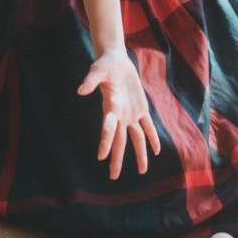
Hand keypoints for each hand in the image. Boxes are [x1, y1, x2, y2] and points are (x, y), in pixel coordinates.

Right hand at [77, 48, 159, 178]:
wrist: (116, 60)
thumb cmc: (105, 65)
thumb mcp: (98, 69)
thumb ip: (90, 80)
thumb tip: (81, 90)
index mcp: (110, 107)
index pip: (107, 127)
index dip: (104, 141)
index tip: (101, 157)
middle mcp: (120, 115)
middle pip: (119, 140)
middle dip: (117, 158)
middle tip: (113, 177)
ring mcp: (131, 113)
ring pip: (136, 137)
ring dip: (140, 153)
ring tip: (143, 171)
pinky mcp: (141, 107)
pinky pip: (148, 125)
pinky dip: (152, 137)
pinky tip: (156, 150)